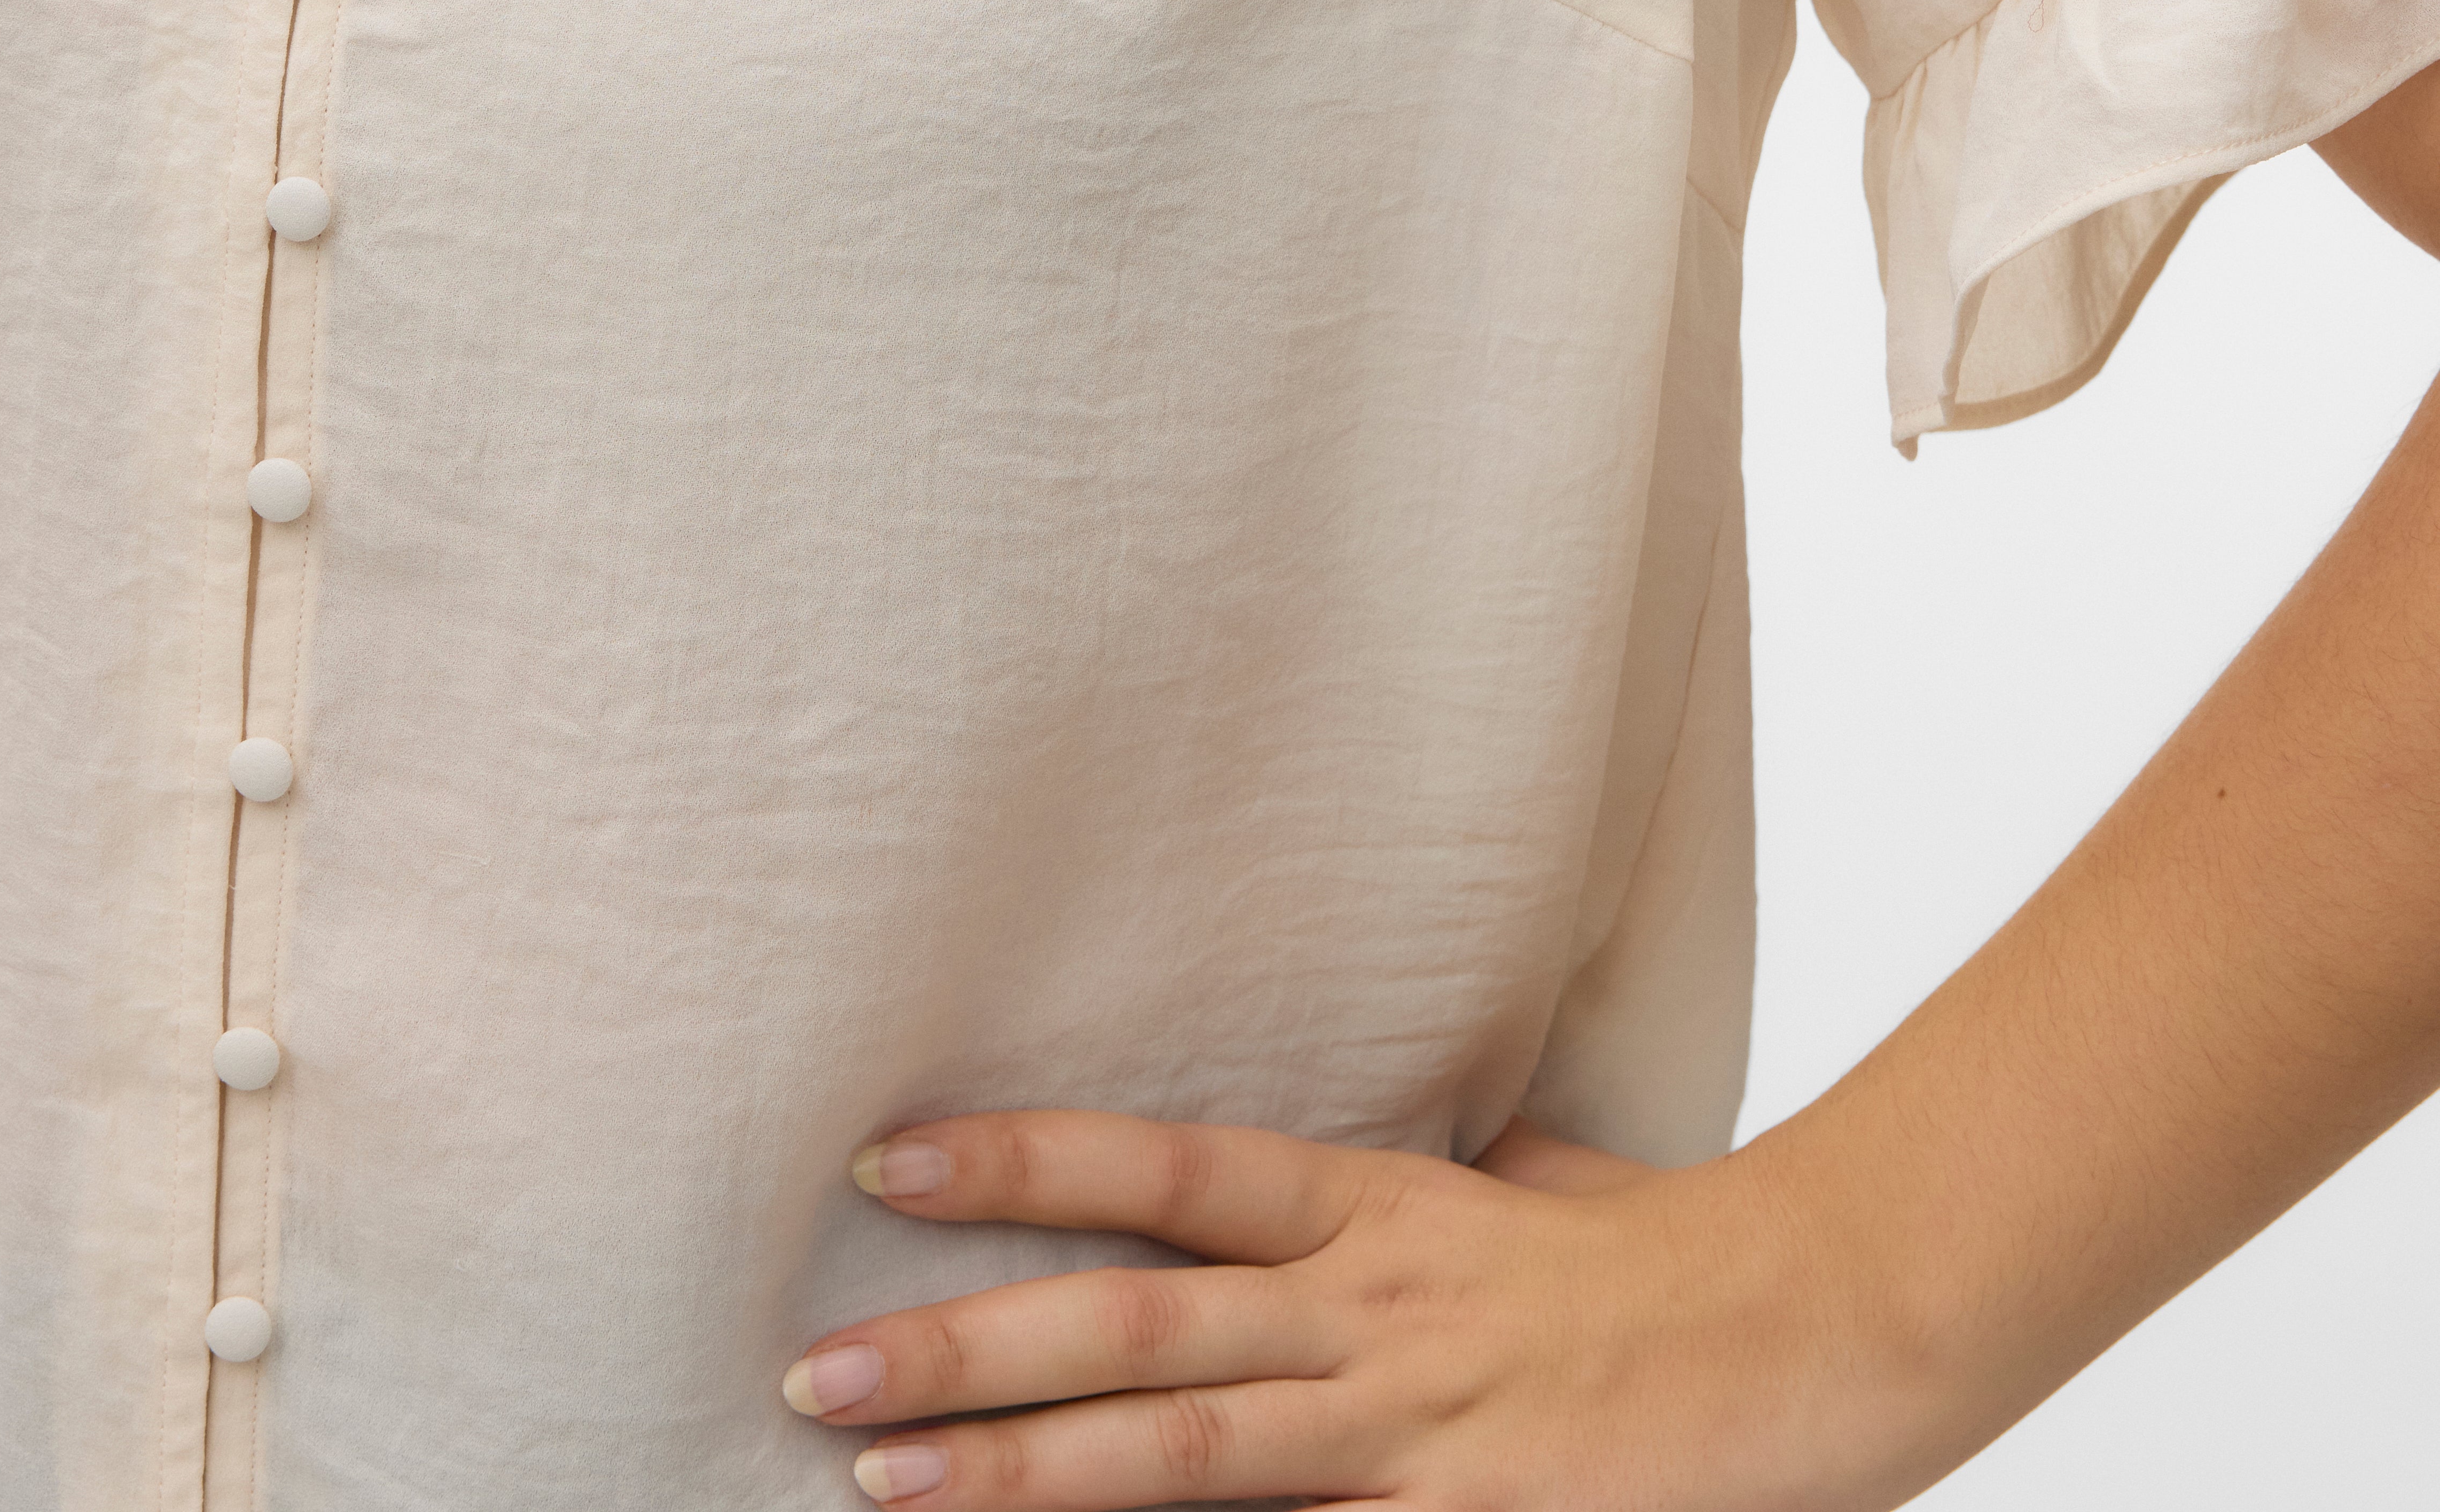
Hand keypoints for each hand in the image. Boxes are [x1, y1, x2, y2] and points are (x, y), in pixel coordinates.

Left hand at [777, 1104, 1930, 1510]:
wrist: (1828, 1317)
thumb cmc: (1677, 1253)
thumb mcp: (1540, 1190)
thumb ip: (1454, 1188)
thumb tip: (1416, 1166)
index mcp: (1378, 1213)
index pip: (1165, 1175)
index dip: (1025, 1164)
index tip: (886, 1165)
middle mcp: (1369, 1312)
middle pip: (1136, 1324)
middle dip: (966, 1353)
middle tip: (815, 1376)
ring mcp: (1414, 1432)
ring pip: (1185, 1451)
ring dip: (1025, 1476)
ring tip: (884, 1487)